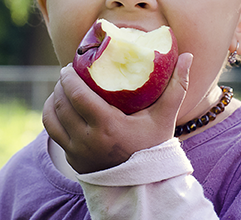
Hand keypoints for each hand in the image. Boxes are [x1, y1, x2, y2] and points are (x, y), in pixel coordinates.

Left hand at [42, 53, 192, 173]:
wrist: (144, 183)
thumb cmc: (154, 146)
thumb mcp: (166, 116)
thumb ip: (178, 86)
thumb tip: (188, 56)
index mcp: (108, 127)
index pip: (78, 96)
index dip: (68, 78)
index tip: (69, 66)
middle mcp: (88, 140)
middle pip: (62, 104)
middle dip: (60, 84)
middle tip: (66, 73)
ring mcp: (77, 152)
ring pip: (53, 119)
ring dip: (53, 99)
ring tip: (61, 88)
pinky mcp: (72, 159)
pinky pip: (52, 133)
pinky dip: (51, 116)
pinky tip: (58, 107)